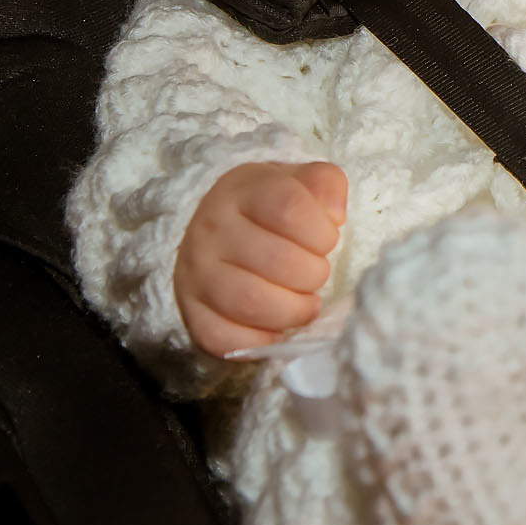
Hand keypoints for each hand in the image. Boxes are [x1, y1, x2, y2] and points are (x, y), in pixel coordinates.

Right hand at [173, 161, 347, 357]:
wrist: (216, 230)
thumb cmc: (270, 209)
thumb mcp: (300, 183)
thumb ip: (326, 185)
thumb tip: (334, 216)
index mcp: (242, 190)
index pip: (290, 208)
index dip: (322, 232)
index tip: (327, 240)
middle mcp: (212, 229)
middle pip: (278, 261)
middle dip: (313, 274)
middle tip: (316, 274)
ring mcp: (195, 273)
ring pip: (252, 303)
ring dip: (293, 311)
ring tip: (305, 303)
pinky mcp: (191, 313)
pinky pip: (225, 339)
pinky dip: (261, 342)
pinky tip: (277, 328)